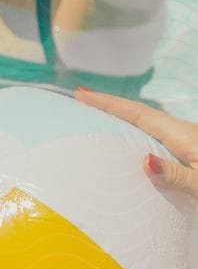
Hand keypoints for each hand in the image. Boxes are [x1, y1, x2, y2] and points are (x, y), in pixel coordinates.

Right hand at [75, 88, 197, 198]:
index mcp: (184, 135)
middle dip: (112, 106)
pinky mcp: (194, 151)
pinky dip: (140, 132)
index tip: (81, 93)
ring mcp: (191, 140)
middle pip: (142, 114)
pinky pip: (160, 136)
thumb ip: (176, 175)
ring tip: (102, 118)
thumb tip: (144, 161)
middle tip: (83, 100)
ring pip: (152, 124)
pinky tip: (136, 142)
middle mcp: (186, 132)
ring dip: (126, 119)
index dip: (109, 103)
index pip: (140, 114)